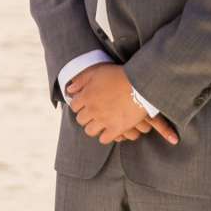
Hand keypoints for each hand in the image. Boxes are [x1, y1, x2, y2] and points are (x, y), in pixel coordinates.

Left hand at [63, 64, 177, 145]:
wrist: (140, 84)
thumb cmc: (119, 75)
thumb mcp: (98, 71)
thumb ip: (81, 80)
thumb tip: (69, 90)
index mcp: (86, 96)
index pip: (74, 106)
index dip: (79, 105)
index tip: (85, 104)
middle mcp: (92, 110)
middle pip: (81, 120)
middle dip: (85, 116)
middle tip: (93, 113)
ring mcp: (104, 121)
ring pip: (90, 131)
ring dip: (93, 127)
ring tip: (100, 123)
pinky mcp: (116, 129)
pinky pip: (104, 139)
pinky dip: (105, 136)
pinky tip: (109, 130)